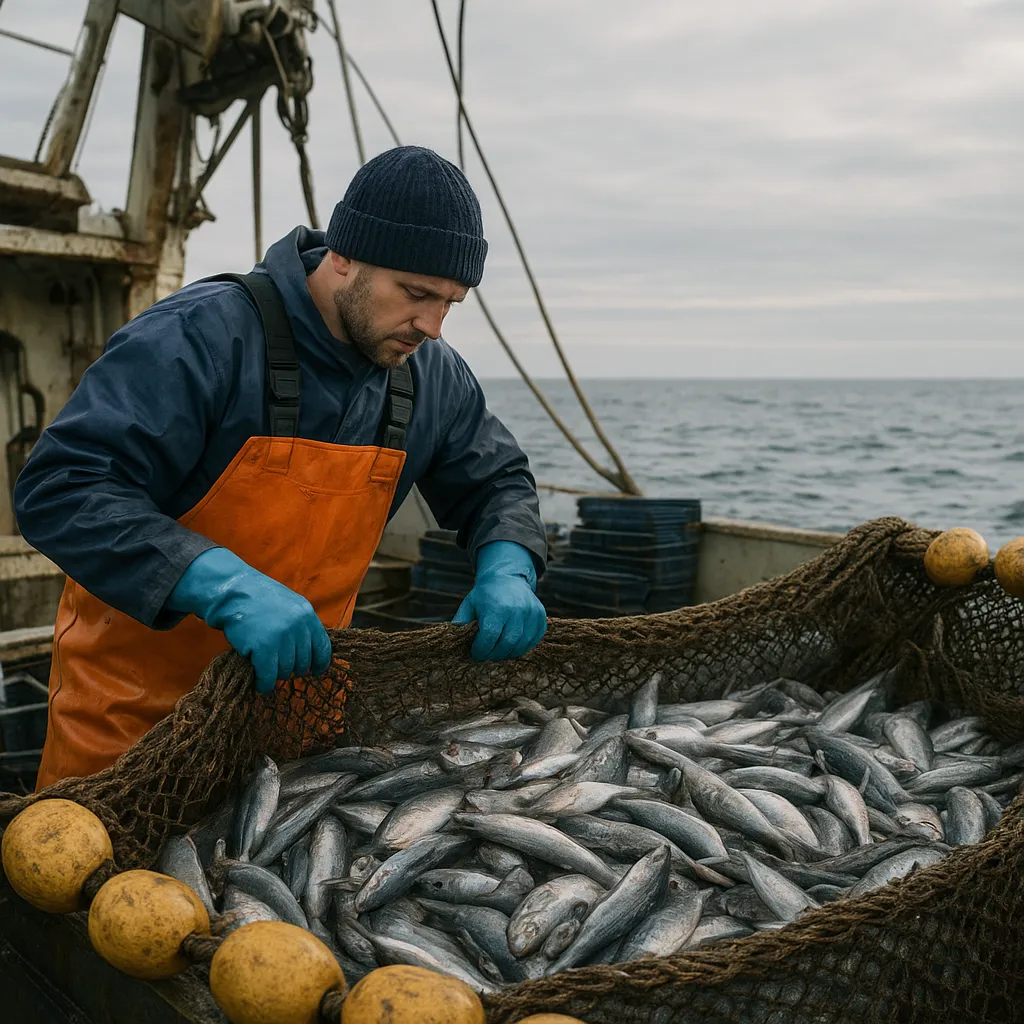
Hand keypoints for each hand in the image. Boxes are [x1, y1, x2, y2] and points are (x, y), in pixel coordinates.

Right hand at [167, 548, 332, 692]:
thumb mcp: (290, 605)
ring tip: (266, 669)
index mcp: (307, 615)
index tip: (315, 672)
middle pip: (303, 662)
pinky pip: (268, 676)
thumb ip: (301, 625)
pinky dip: (264, 684)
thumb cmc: (259, 598)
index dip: (320, 663)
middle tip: (279, 667)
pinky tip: (260, 684)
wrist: (232, 592)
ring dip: (276, 675)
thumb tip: (310, 651)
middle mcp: (298, 627)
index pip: (322, 647)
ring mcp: (281, 638)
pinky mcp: (263, 648)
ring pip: (286, 671)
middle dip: (291, 669)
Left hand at [453, 541, 546, 659]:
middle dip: (494, 655)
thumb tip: (453, 643)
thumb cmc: (485, 594)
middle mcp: (517, 609)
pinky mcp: (540, 617)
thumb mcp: (469, 605)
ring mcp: (531, 613)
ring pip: (521, 645)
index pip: (489, 637)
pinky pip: (533, 640)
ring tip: (498, 652)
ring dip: (507, 653)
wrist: (508, 577)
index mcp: (496, 606)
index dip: (481, 650)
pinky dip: (522, 647)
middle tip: (486, 655)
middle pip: (506, 644)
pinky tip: (511, 645)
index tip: (476, 653)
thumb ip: (461, 623)